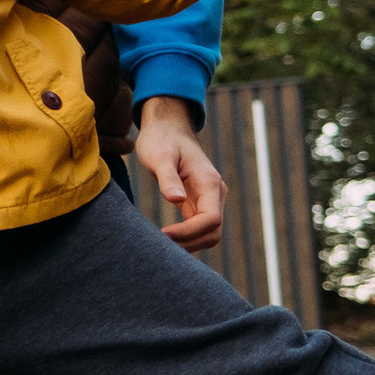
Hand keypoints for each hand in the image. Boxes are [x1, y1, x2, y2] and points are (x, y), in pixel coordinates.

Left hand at [135, 96, 223, 253]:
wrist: (168, 127)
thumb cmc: (162, 139)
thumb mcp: (160, 155)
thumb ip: (168, 178)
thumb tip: (176, 200)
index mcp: (209, 182)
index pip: (211, 219)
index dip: (189, 232)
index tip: (163, 234)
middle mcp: (215, 193)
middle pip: (213, 232)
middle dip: (189, 242)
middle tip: (158, 246)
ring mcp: (209, 199)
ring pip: (208, 234)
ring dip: (188, 244)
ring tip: (160, 245)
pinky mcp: (198, 203)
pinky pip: (198, 228)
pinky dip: (185, 238)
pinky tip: (165, 239)